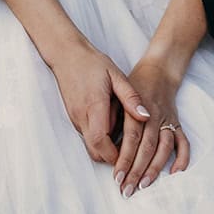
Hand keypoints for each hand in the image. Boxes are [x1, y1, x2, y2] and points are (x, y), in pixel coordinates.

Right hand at [44, 40, 151, 166]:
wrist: (66, 54)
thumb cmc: (92, 63)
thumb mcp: (116, 75)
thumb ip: (131, 97)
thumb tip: (146, 116)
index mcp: (94, 106)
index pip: (101, 142)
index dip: (115, 155)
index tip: (131, 158)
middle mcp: (81, 116)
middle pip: (95, 150)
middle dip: (112, 157)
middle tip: (131, 154)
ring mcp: (75, 118)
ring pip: (90, 145)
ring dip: (106, 148)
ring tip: (124, 141)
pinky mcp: (73, 117)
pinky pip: (87, 135)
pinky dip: (99, 139)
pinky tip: (112, 128)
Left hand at [112, 54, 190, 195]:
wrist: (158, 70)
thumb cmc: (133, 84)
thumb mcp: (117, 91)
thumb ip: (112, 113)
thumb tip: (103, 138)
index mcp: (137, 108)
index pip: (131, 138)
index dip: (124, 159)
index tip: (116, 177)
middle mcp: (154, 116)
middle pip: (147, 147)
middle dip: (136, 171)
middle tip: (126, 189)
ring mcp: (167, 119)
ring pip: (164, 147)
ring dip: (155, 169)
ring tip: (144, 185)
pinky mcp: (176, 123)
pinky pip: (183, 141)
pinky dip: (182, 157)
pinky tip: (175, 171)